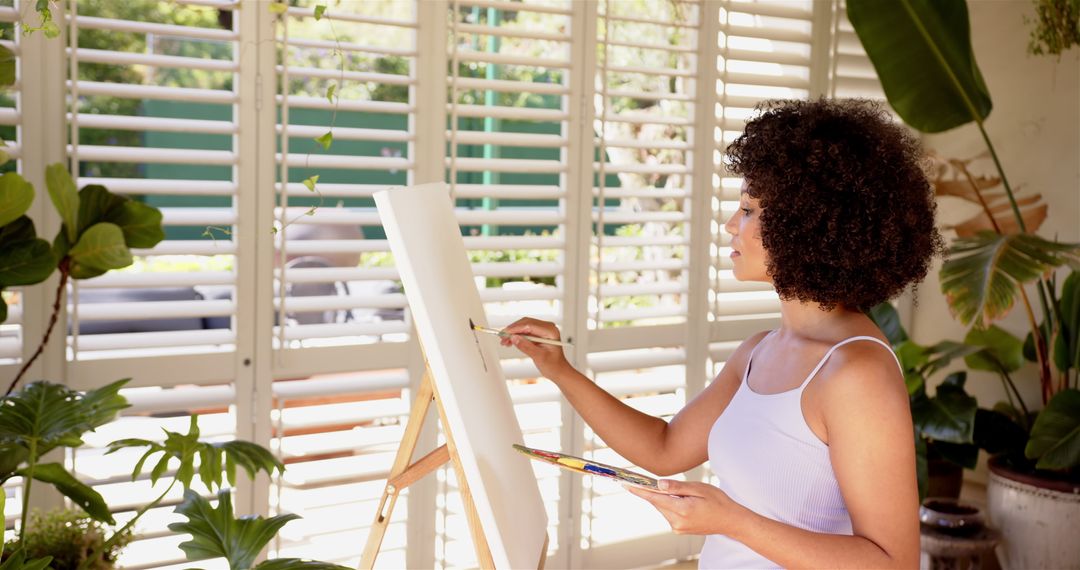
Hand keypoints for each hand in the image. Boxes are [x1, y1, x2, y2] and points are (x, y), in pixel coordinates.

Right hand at [500, 317, 573, 381]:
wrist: (558, 371)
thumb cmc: (554, 365)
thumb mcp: (539, 357)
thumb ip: (526, 346)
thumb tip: (514, 338)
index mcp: (551, 331)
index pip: (530, 325)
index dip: (516, 328)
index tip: (506, 333)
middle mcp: (547, 328)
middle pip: (526, 323)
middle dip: (513, 330)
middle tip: (502, 337)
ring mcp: (542, 330)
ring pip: (524, 327)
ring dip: (513, 333)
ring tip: (504, 341)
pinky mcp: (538, 334)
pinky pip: (525, 332)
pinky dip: (517, 336)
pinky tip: (509, 342)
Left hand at [625, 479, 744, 535]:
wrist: (730, 520)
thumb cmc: (718, 501)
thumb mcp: (699, 488)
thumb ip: (677, 487)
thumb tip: (658, 485)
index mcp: (682, 510)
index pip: (655, 498)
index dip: (640, 491)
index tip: (626, 485)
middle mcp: (677, 522)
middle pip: (658, 502)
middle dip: (657, 492)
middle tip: (663, 482)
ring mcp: (678, 528)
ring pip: (663, 508)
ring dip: (666, 499)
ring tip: (686, 494)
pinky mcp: (680, 530)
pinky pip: (669, 513)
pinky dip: (671, 505)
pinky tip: (684, 502)